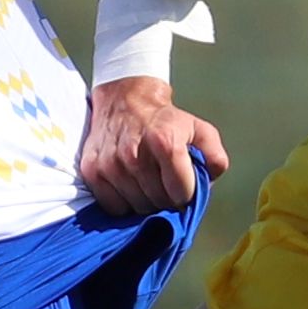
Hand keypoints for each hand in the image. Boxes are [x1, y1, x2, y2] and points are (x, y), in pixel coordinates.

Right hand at [79, 78, 226, 214]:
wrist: (125, 100)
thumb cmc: (165, 121)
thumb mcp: (199, 130)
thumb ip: (215, 156)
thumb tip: (210, 181)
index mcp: (165, 142)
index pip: (181, 193)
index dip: (186, 193)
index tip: (182, 185)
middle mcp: (135, 154)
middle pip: (159, 203)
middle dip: (167, 199)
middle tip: (164, 182)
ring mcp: (111, 164)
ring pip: (137, 208)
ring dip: (146, 202)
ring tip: (147, 182)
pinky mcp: (93, 171)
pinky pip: (114, 207)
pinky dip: (123, 203)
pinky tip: (129, 185)